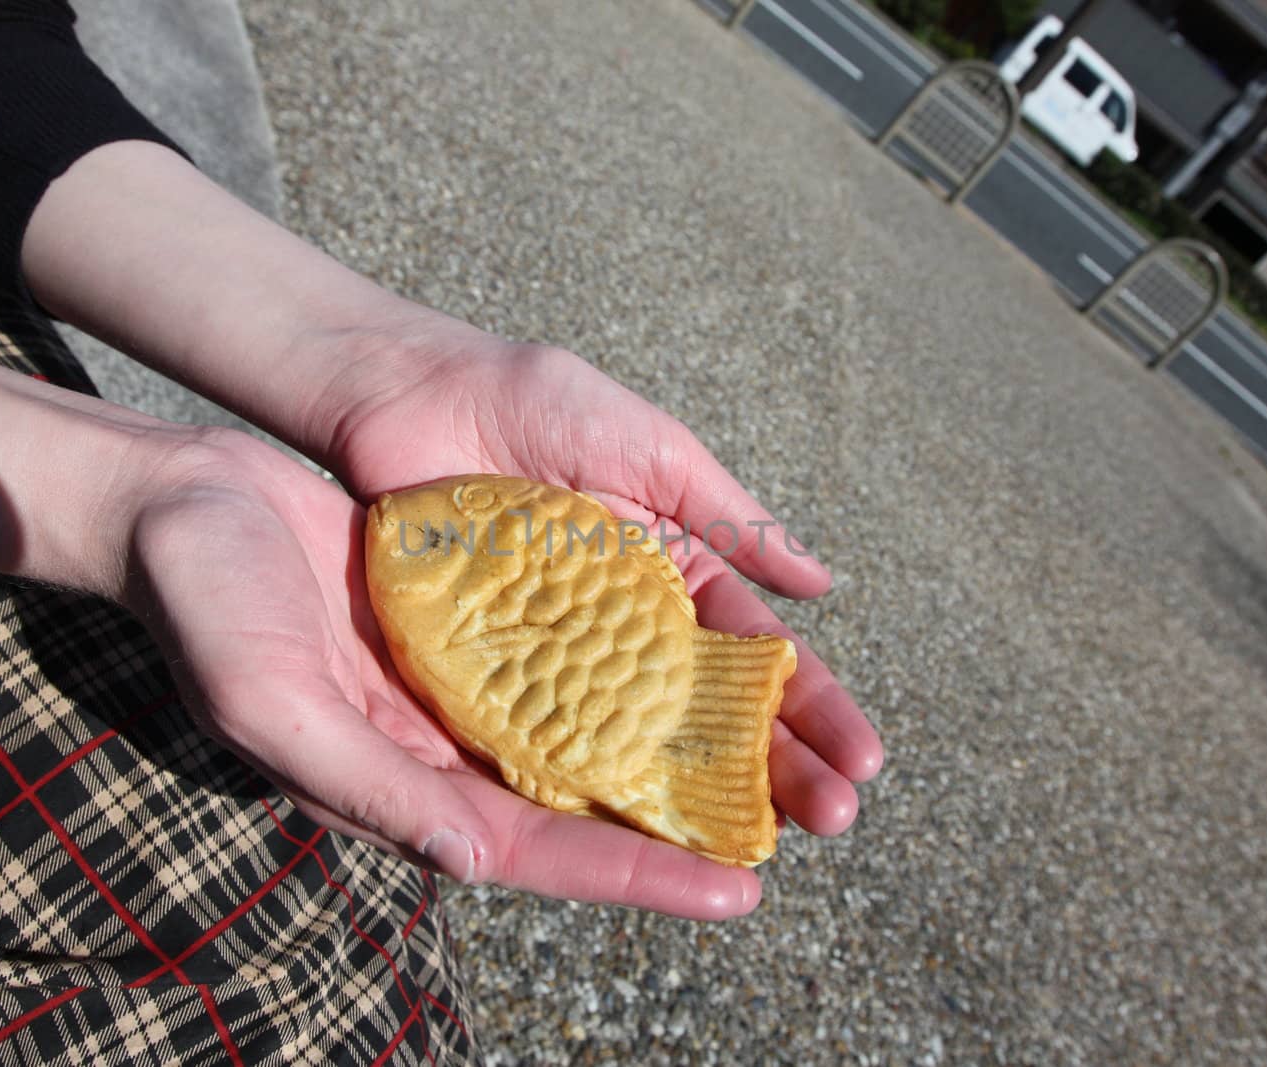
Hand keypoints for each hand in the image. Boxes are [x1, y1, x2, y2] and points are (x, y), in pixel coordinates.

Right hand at [122, 430, 786, 918]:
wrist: (182, 505)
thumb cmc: (205, 608)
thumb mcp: (275, 702)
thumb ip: (372, 788)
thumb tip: (477, 862)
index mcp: (405, 785)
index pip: (540, 848)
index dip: (638, 873)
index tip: (738, 893)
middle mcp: (447, 747)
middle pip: (591, 801)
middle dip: (693, 822)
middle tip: (807, 826)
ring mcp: (464, 684)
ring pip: (594, 729)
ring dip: (682, 744)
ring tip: (780, 758)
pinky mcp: (471, 622)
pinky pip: (570, 653)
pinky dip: (634, 667)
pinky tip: (699, 665)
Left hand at [311, 336, 884, 836]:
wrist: (403, 392)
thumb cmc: (533, 401)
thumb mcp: (650, 449)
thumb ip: (729, 517)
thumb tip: (823, 582)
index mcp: (670, 569)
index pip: (757, 651)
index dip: (812, 705)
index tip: (863, 760)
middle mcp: (623, 623)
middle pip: (711, 709)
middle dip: (777, 764)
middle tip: (832, 822)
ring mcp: (558, 653)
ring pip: (639, 736)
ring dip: (699, 789)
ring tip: (757, 842)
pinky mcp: (490, 670)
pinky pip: (547, 732)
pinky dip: (591, 781)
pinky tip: (637, 831)